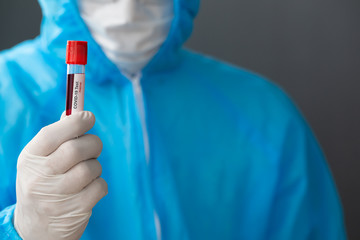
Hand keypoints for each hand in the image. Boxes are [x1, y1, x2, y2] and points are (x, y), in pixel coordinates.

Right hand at [14, 111, 107, 239]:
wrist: (36, 228)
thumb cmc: (43, 183)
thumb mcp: (40, 160)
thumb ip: (58, 137)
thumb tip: (78, 113)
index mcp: (30, 159)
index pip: (52, 134)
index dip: (75, 122)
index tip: (89, 117)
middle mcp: (39, 177)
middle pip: (76, 149)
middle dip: (93, 143)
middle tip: (93, 146)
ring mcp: (57, 196)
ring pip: (92, 167)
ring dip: (95, 166)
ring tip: (86, 173)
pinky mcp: (76, 210)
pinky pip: (100, 186)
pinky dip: (99, 184)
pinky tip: (88, 189)